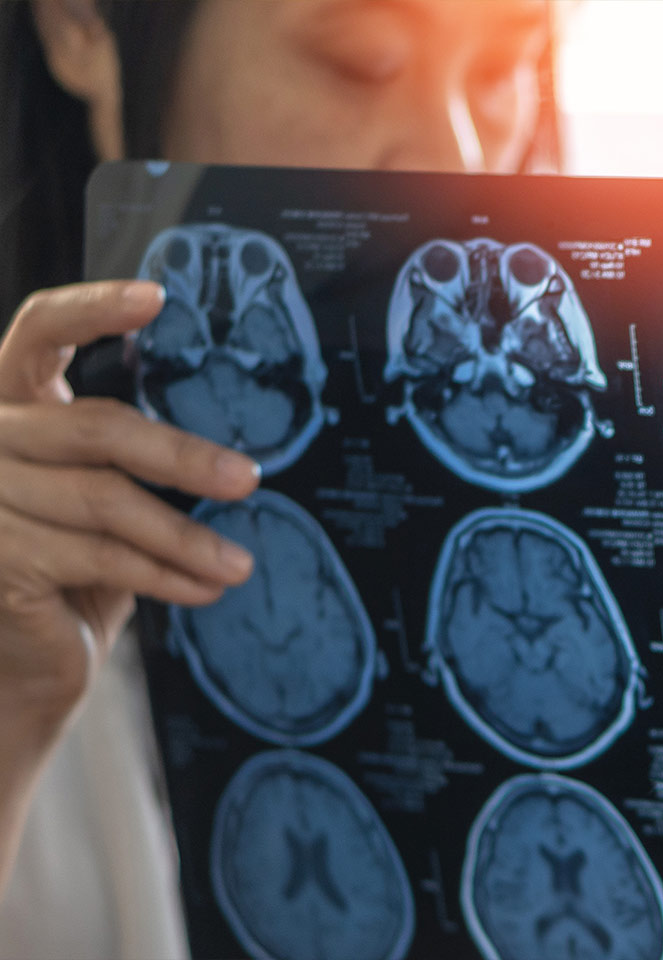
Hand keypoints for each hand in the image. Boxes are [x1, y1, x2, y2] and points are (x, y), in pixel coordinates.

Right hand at [0, 281, 259, 735]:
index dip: (92, 308)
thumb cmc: (74, 562)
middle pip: (94, 428)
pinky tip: (207, 587)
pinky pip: (102, 558)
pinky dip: (166, 573)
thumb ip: (134, 454)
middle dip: (181, 456)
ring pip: (106, 503)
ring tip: (239, 562)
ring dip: (186, 537)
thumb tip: (234, 443)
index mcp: (13, 401)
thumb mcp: (102, 492)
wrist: (26, 657)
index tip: (156, 297)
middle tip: (247, 479)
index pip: (39, 330)